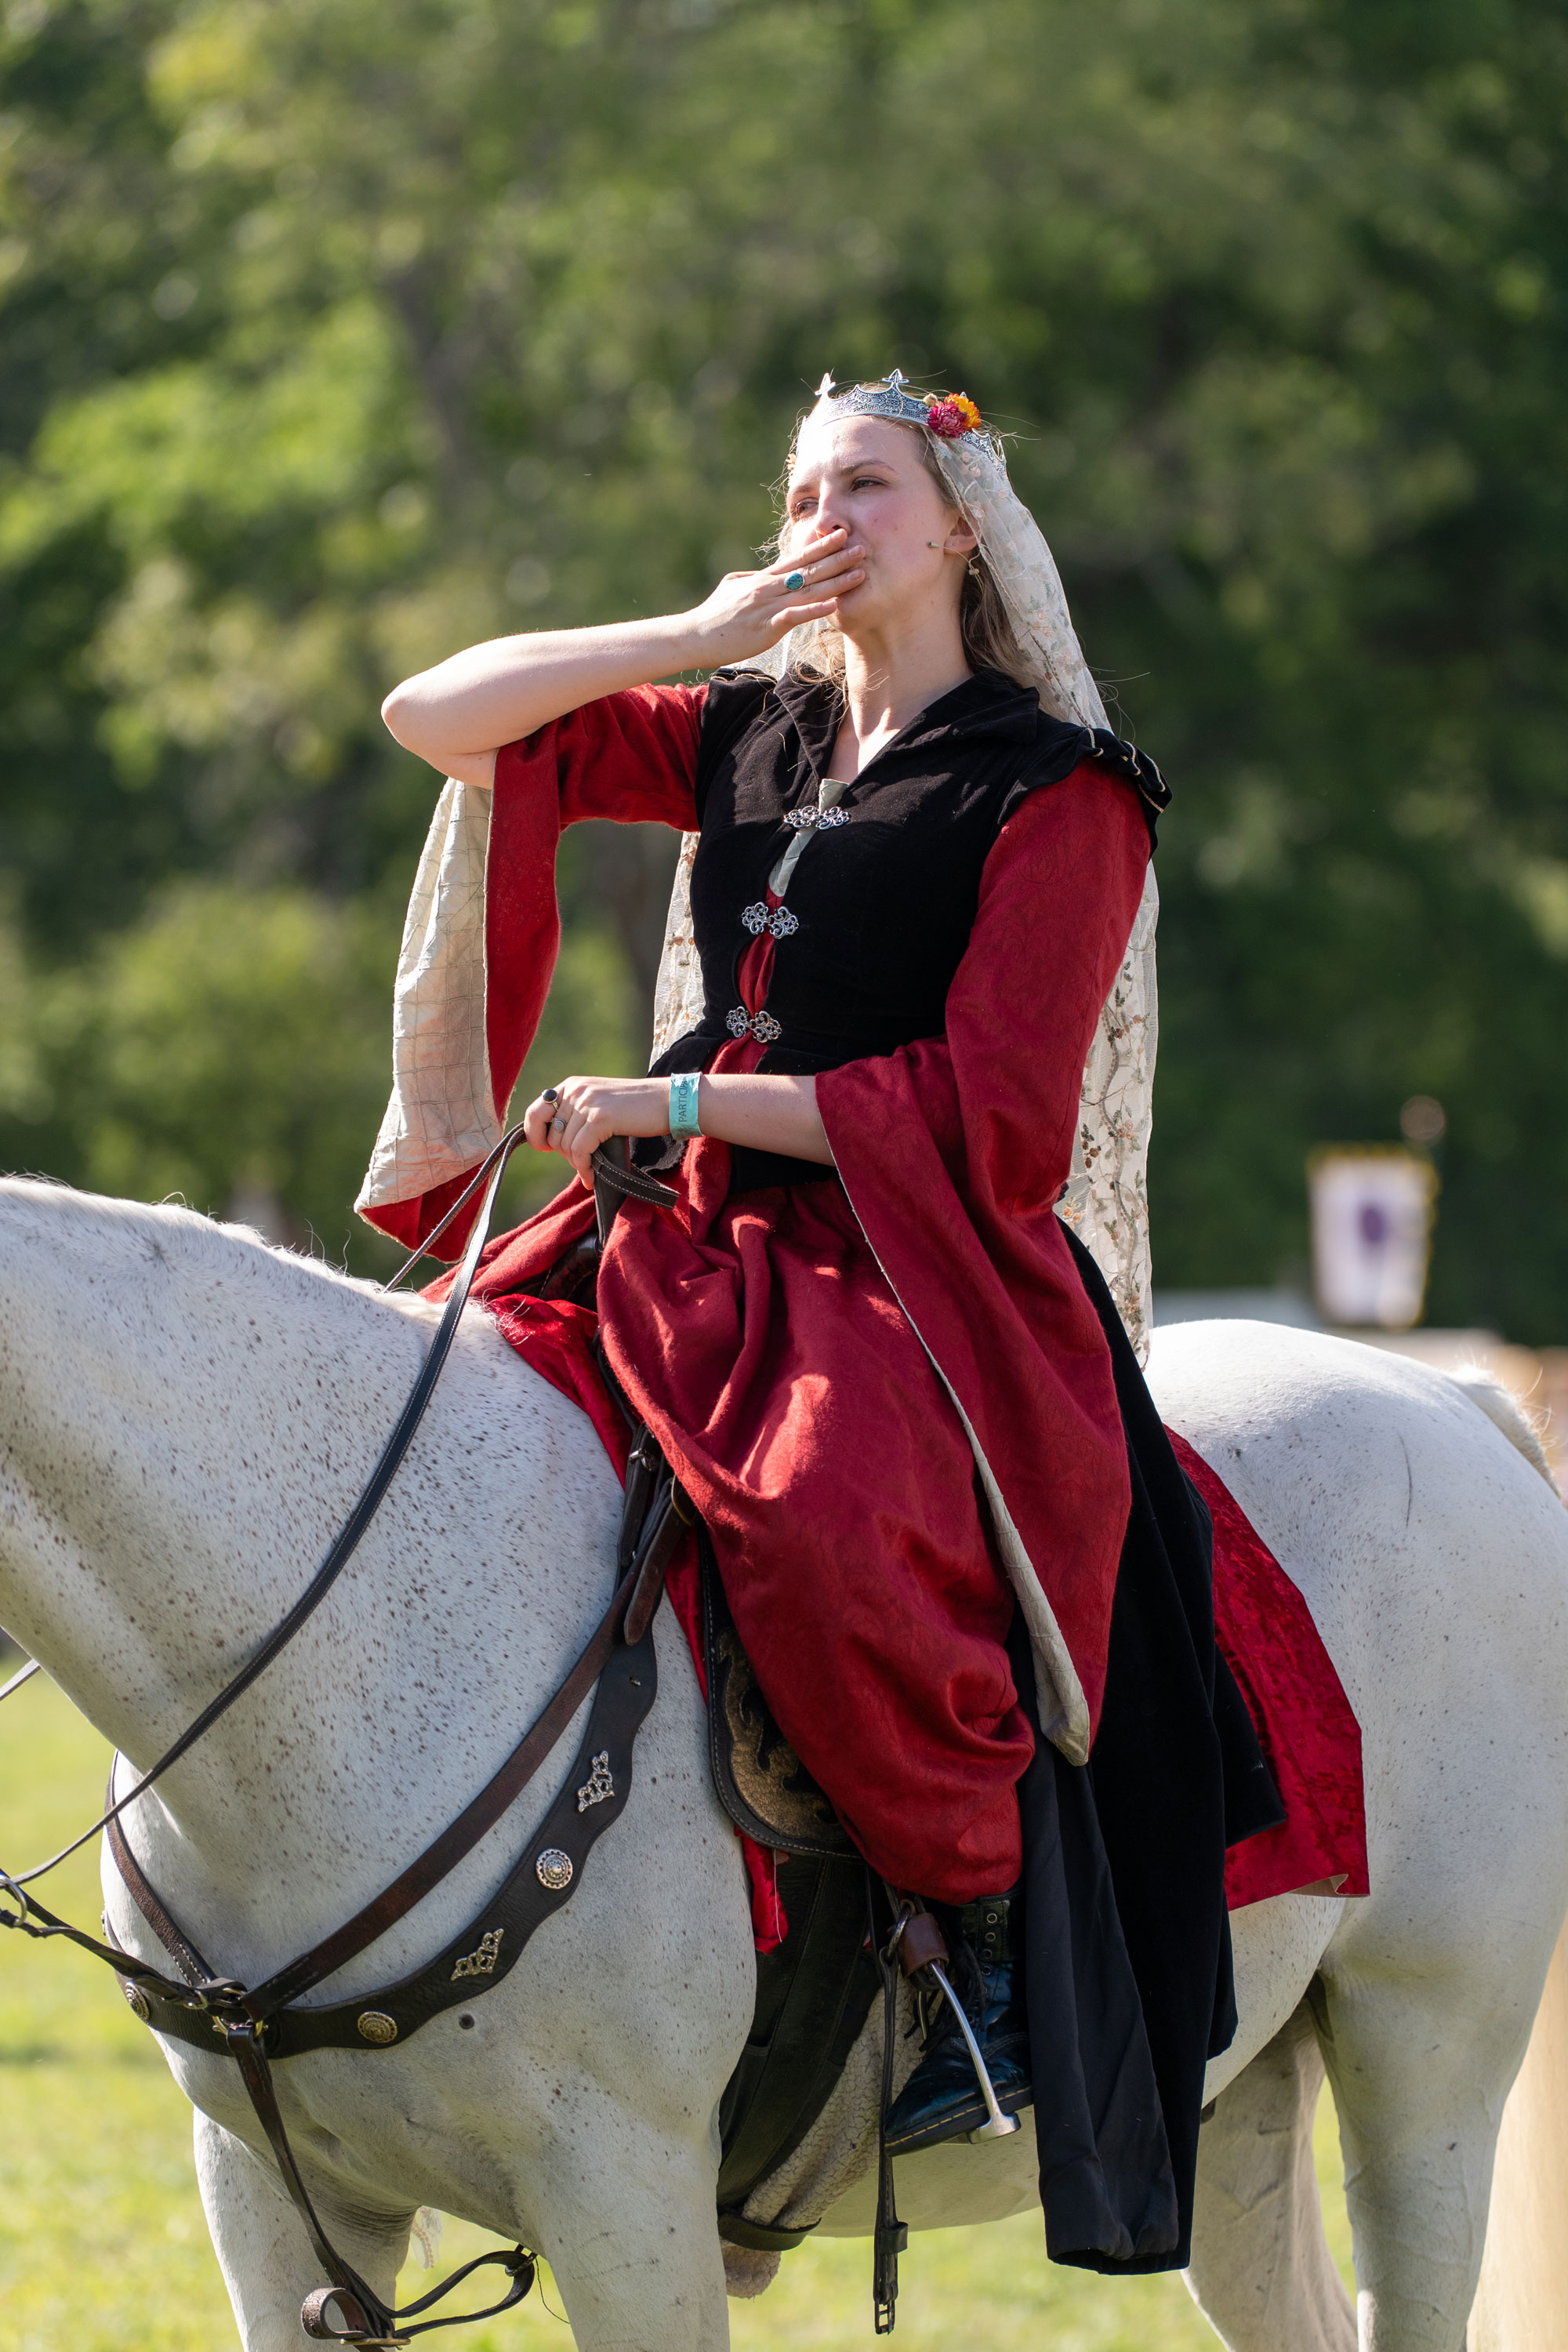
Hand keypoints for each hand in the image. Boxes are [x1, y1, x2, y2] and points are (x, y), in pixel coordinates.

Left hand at [524, 1075, 672, 1186]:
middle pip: (552, 1135)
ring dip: (577, 1164)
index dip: (536, 1134)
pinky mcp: (600, 1118)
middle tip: (584, 1161)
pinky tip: (591, 1178)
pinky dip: (584, 1169)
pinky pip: (580, 1152)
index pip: (535, 1112)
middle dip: (565, 1154)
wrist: (669, 1101)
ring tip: (591, 1170)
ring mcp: (587, 1103)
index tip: (546, 1148)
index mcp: (572, 1085)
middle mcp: (575, 1090)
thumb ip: (576, 1113)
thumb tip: (551, 1141)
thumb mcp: (600, 1102)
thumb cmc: (637, 1108)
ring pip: (566, 1146)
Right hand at [683, 527, 865, 666]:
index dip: (821, 546)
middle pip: (808, 570)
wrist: (694, 635)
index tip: (841, 534)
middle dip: (836, 559)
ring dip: (835, 582)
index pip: (797, 558)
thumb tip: (763, 576)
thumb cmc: (714, 616)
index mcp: (763, 579)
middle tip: (862, 547)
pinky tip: (833, 606)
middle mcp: (769, 588)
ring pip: (808, 590)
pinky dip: (814, 611)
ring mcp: (768, 606)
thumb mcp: (733, 589)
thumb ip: (753, 581)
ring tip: (859, 574)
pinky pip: (794, 616)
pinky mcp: (766, 627)